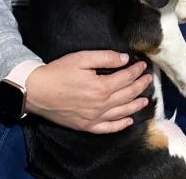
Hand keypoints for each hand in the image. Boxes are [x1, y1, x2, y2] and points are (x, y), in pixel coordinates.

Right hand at [23, 51, 152, 133]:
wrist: (36, 91)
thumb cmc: (58, 72)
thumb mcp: (81, 58)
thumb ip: (105, 58)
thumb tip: (124, 59)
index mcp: (101, 87)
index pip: (126, 78)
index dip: (136, 71)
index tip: (142, 65)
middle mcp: (101, 105)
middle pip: (127, 95)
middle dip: (140, 85)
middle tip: (148, 79)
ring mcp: (94, 117)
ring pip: (122, 112)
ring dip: (136, 105)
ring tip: (145, 100)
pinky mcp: (86, 126)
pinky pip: (108, 128)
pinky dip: (120, 125)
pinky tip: (128, 121)